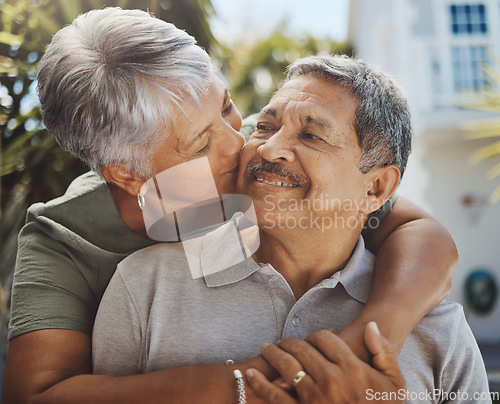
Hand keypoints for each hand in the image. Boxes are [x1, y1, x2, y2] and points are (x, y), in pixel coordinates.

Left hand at [246, 322, 404, 402]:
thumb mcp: (395, 385)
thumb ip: (384, 353)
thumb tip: (371, 326)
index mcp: (353, 370)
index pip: (326, 338)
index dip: (318, 334)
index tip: (315, 339)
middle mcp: (332, 380)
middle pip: (303, 348)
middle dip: (291, 341)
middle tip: (284, 341)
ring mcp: (314, 398)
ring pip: (286, 365)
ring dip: (273, 353)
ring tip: (267, 348)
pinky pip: (275, 395)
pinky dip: (259, 383)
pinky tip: (250, 374)